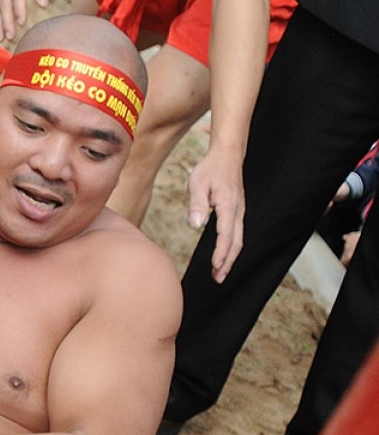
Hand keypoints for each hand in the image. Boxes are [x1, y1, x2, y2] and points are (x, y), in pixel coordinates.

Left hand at [188, 150, 243, 281]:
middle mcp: (238, 211)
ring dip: (230, 258)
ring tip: (219, 273)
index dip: (221, 252)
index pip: (226, 234)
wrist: (227, 155)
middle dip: (228, 262)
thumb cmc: (210, 168)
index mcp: (229, 206)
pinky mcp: (237, 211)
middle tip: (218, 279)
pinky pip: (237, 234)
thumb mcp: (198, 183)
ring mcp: (240, 211)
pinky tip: (223, 256)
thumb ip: (196, 204)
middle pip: (236, 242)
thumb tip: (194, 224)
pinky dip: (231, 248)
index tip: (215, 266)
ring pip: (238, 240)